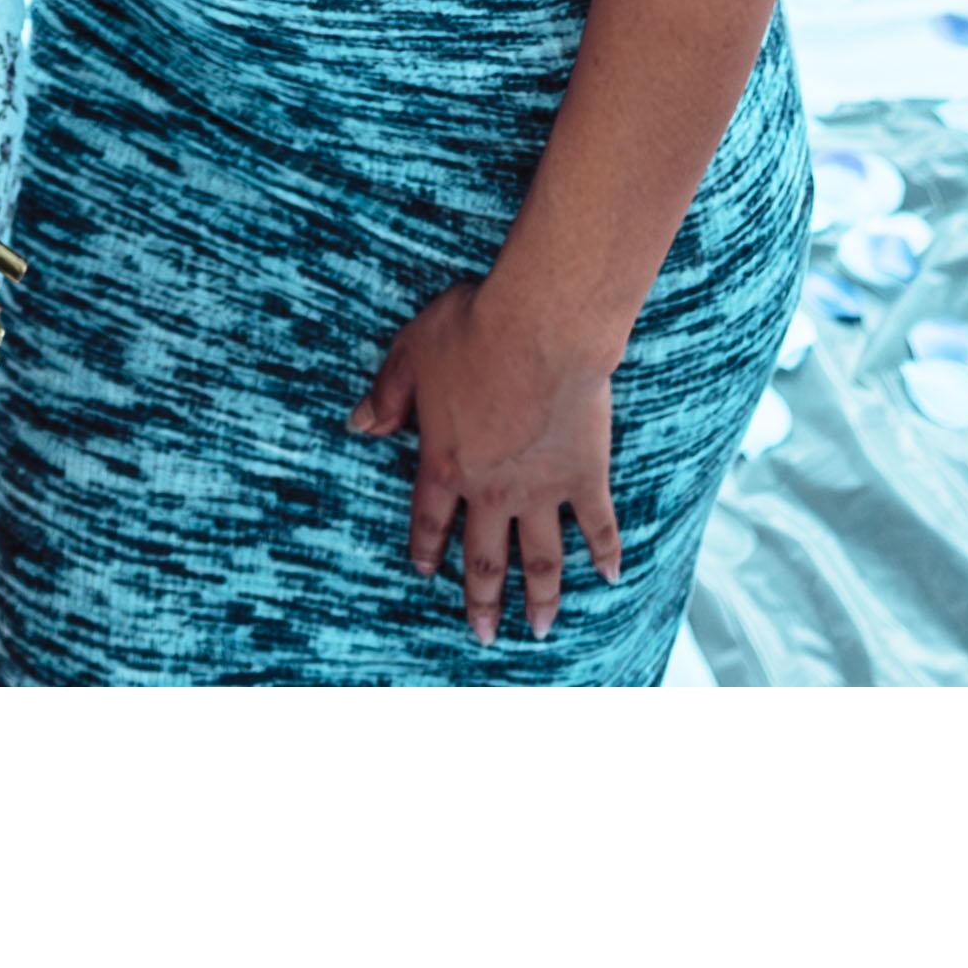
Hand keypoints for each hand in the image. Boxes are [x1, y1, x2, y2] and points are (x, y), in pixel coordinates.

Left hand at [349, 275, 625, 648]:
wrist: (540, 330)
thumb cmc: (472, 332)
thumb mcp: (410, 354)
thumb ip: (385, 396)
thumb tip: (357, 425)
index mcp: (445, 464)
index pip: (429, 520)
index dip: (424, 548)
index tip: (424, 573)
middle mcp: (492, 490)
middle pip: (484, 557)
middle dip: (482, 599)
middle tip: (485, 636)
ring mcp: (542, 489)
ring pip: (540, 557)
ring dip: (542, 597)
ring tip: (542, 631)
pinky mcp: (585, 476)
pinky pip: (597, 524)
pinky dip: (606, 553)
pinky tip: (611, 578)